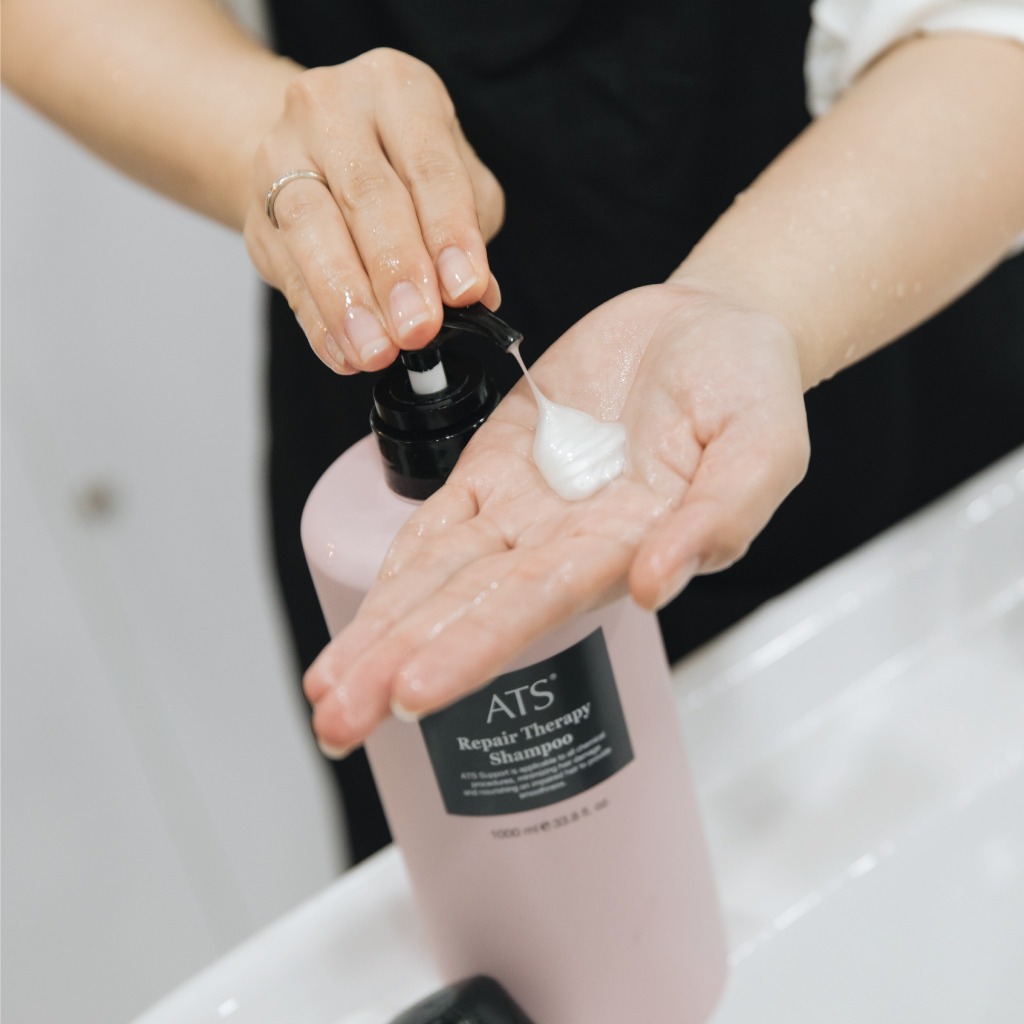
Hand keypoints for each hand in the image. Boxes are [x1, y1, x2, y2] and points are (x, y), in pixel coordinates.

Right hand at [243, 48, 503, 374]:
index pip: (429, 166)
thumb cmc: (397, 164)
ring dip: (347, 301)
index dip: (448, 232)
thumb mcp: (450, 177)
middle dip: (396, 271)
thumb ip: (467, 230)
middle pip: (367, 196)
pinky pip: (287, 272)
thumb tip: (480, 297)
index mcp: (397, 90)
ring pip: (312, 228)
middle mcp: (333, 109)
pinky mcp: (255, 212)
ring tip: (376, 350)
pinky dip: (319, 321)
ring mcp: (282, 154)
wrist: (311, 147)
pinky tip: (343, 354)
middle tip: (418, 328)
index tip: (465, 290)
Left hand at [304, 282, 809, 753]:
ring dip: (383, 631)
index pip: (536, 608)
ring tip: (327, 689)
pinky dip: (399, 564)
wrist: (706, 330)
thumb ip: (718, 516)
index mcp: (624, 546)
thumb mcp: (763, 445)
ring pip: (440, 576)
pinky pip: (439, 520)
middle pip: (469, 610)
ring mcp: (525, 507)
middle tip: (337, 722)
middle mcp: (564, 542)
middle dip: (399, 664)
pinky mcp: (497, 463)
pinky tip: (362, 614)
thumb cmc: (746, 389)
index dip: (475, 647)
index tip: (412, 691)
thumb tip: (653, 585)